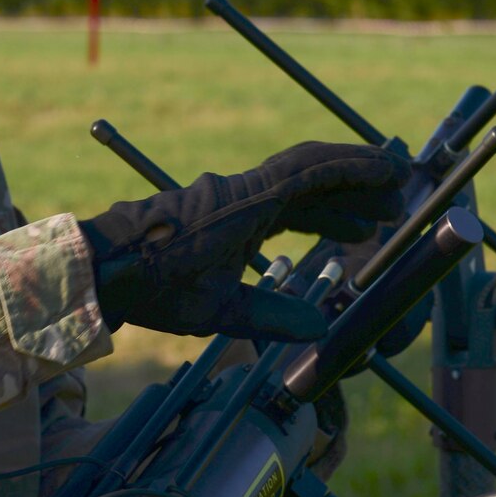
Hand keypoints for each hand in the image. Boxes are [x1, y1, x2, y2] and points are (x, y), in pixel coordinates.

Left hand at [79, 142, 406, 340]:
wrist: (101, 267)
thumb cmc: (154, 284)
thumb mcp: (215, 309)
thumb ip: (271, 317)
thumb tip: (323, 327)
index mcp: (247, 203)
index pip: (312, 171)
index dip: (356, 169)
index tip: (392, 172)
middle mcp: (241, 193)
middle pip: (309, 177)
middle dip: (354, 189)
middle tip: (394, 206)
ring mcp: (228, 201)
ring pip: (292, 192)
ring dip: (331, 205)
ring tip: (368, 227)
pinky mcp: (216, 215)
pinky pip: (271, 205)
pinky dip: (302, 216)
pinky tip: (316, 237)